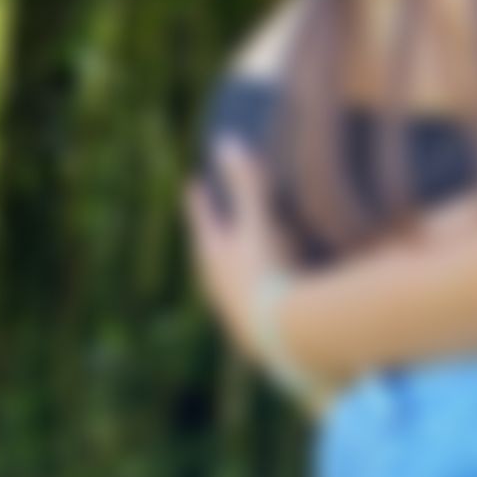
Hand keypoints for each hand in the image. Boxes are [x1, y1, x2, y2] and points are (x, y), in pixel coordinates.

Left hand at [181, 138, 338, 413]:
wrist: (284, 335)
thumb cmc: (268, 271)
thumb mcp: (259, 223)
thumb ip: (247, 184)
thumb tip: (226, 142)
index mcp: (214, 257)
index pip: (201, 221)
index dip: (198, 202)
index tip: (191, 184)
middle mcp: (218, 285)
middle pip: (210, 253)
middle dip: (214, 235)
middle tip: (216, 221)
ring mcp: (234, 311)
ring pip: (228, 283)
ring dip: (234, 268)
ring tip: (244, 258)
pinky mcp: (254, 332)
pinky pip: (250, 304)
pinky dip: (256, 291)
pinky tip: (269, 296)